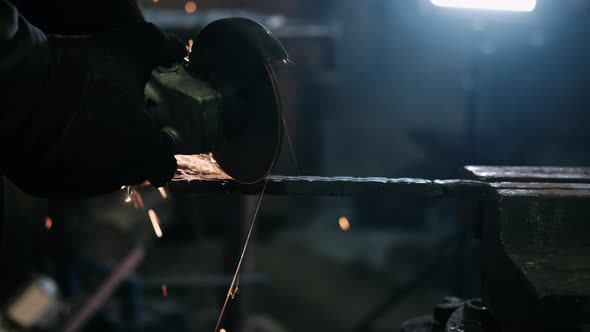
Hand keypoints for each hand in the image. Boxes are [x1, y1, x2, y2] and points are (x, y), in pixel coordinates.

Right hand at [3, 22, 186, 196]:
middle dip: (130, 149)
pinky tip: (60, 131)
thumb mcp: (127, 49)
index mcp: (141, 153)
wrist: (14, 88)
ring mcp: (77, 184)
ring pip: (100, 173)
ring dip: (99, 154)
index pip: (164, 168)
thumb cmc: (77, 74)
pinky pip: (66, 175)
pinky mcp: (45, 184)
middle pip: (132, 169)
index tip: (154, 134)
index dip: (162, 151)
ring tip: (87, 121)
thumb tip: (177, 48)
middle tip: (118, 120)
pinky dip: (68, 159)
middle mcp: (112, 177)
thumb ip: (159, 48)